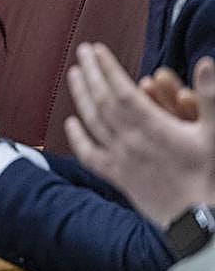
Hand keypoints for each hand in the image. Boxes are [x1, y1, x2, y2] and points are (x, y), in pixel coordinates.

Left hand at [64, 43, 214, 227]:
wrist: (200, 221)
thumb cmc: (208, 175)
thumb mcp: (214, 133)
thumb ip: (209, 97)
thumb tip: (205, 63)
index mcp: (151, 127)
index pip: (120, 89)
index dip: (107, 67)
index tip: (97, 49)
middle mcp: (130, 140)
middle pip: (102, 101)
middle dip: (91, 73)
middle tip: (81, 53)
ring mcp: (120, 158)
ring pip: (92, 122)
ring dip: (81, 96)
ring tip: (74, 75)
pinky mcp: (118, 177)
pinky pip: (90, 155)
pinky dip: (78, 138)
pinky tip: (71, 124)